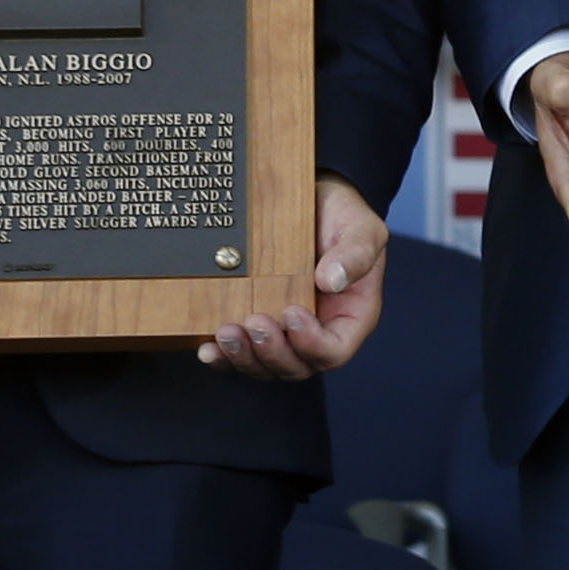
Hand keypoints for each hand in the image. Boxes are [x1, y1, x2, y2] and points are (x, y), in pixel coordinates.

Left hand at [201, 175, 387, 377]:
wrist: (315, 203)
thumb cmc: (343, 217)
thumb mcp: (361, 228)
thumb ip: (355, 254)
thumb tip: (332, 281)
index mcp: (350, 317)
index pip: (334, 350)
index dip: (311, 344)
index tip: (292, 312)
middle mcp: (318, 332)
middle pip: (296, 366)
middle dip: (271, 352)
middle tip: (253, 322)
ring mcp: (286, 333)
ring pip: (266, 366)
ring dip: (244, 357)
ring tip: (227, 333)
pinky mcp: (258, 324)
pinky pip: (241, 354)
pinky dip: (222, 357)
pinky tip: (207, 347)